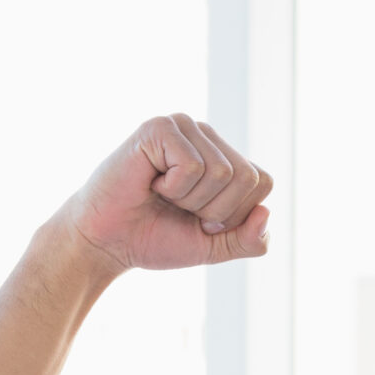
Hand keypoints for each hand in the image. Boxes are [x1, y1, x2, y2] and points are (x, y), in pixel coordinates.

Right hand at [57, 114, 274, 277]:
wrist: (107, 242)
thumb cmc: (156, 238)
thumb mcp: (214, 247)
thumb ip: (249, 240)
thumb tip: (266, 212)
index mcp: (226, 158)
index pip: (263, 182)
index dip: (235, 215)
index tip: (200, 221)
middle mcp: (208, 136)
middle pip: (247, 177)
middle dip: (215, 210)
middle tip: (179, 209)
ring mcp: (184, 126)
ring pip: (222, 172)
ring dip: (190, 201)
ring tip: (163, 195)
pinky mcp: (159, 127)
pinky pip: (192, 166)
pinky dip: (172, 188)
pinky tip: (150, 183)